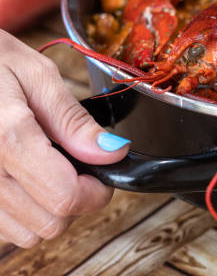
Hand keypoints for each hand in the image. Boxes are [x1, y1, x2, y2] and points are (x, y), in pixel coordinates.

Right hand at [0, 30, 129, 247]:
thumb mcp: (36, 75)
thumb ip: (73, 120)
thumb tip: (112, 152)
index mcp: (5, 137)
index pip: (65, 197)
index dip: (97, 191)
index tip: (103, 170)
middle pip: (49, 224)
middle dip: (77, 200)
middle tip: (79, 166)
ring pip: (26, 233)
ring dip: (49, 209)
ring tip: (49, 168)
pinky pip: (2, 227)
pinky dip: (22, 212)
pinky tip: (24, 177)